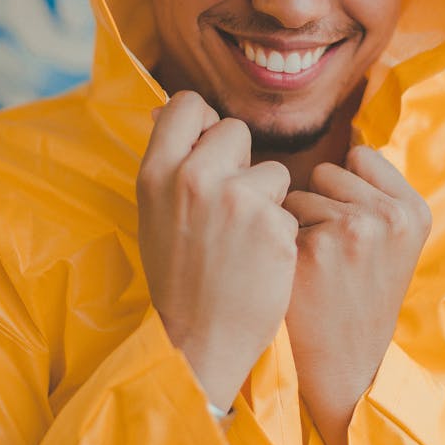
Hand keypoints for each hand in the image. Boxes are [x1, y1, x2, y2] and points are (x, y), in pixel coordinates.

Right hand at [137, 91, 297, 410]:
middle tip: (228, 209)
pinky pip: (290, 209)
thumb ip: (170, 164)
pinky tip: (261, 262)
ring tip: (244, 242)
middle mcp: (193, 177)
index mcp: (156, 172)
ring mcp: (236, 198)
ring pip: (272, 171)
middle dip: (240, 162)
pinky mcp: (273, 223)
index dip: (203, 122)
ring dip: (268, 200)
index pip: (185, 103)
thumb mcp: (155, 213)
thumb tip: (172, 110)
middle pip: (235, 130)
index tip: (209, 148)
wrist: (200, 341)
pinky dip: (282, 233)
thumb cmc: (178, 278)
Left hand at [284, 146, 430, 444]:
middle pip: (327, 171)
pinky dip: (280, 242)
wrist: (343, 367)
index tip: (356, 232)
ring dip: (298, 224)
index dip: (347, 189)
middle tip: (335, 257)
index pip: (360, 156)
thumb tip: (349, 134)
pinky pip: (278, 217)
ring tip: (318, 268)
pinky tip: (298, 276)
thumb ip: (377, 189)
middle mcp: (390, 216)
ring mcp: (353, 230)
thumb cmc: (359, 296)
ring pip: (299, 193)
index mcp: (415, 210)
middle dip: (322, 204)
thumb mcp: (392, 241)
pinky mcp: (314, 249)